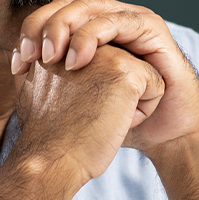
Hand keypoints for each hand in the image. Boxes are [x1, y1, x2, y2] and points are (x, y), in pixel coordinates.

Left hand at [11, 0, 198, 153]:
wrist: (162, 131)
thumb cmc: (120, 116)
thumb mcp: (77, 97)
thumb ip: (50, 79)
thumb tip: (13, 70)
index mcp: (88, 28)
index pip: (51, 15)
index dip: (30, 32)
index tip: (16, 65)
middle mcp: (108, 17)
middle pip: (66, 6)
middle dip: (42, 28)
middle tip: (29, 56)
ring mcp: (130, 19)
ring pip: (89, 8)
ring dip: (65, 29)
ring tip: (51, 58)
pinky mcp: (151, 27)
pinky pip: (118, 20)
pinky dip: (93, 36)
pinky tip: (77, 61)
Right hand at [11, 44, 163, 187]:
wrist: (49, 159)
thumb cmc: (47, 134)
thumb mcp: (42, 86)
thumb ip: (57, 66)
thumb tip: (78, 67)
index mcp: (65, 41)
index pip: (106, 63)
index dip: (96, 93)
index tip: (70, 111)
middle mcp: (84, 39)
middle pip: (124, 66)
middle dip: (113, 93)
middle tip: (84, 114)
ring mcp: (106, 52)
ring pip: (141, 75)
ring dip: (128, 102)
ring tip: (98, 116)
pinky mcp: (126, 70)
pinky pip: (155, 87)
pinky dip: (142, 111)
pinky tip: (114, 121)